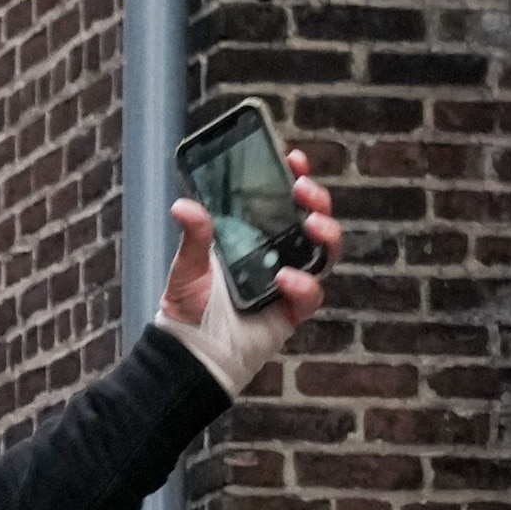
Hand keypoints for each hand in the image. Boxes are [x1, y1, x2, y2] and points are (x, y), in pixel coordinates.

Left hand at [151, 145, 338, 396]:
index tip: (293, 158)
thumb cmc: (190, 307)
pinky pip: (311, 295)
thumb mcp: (188, 266)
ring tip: (310, 223)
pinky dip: (303, 285)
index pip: (282, 199)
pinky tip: (285, 279)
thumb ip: (194, 237)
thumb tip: (183, 205)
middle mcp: (279, 254)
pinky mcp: (293, 311)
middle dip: (316, 198)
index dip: (294, 176)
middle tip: (302, 188)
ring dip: (326, 233)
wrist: (193, 352)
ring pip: (325, 252)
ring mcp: (291, 281)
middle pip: (313, 218)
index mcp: (256, 235)